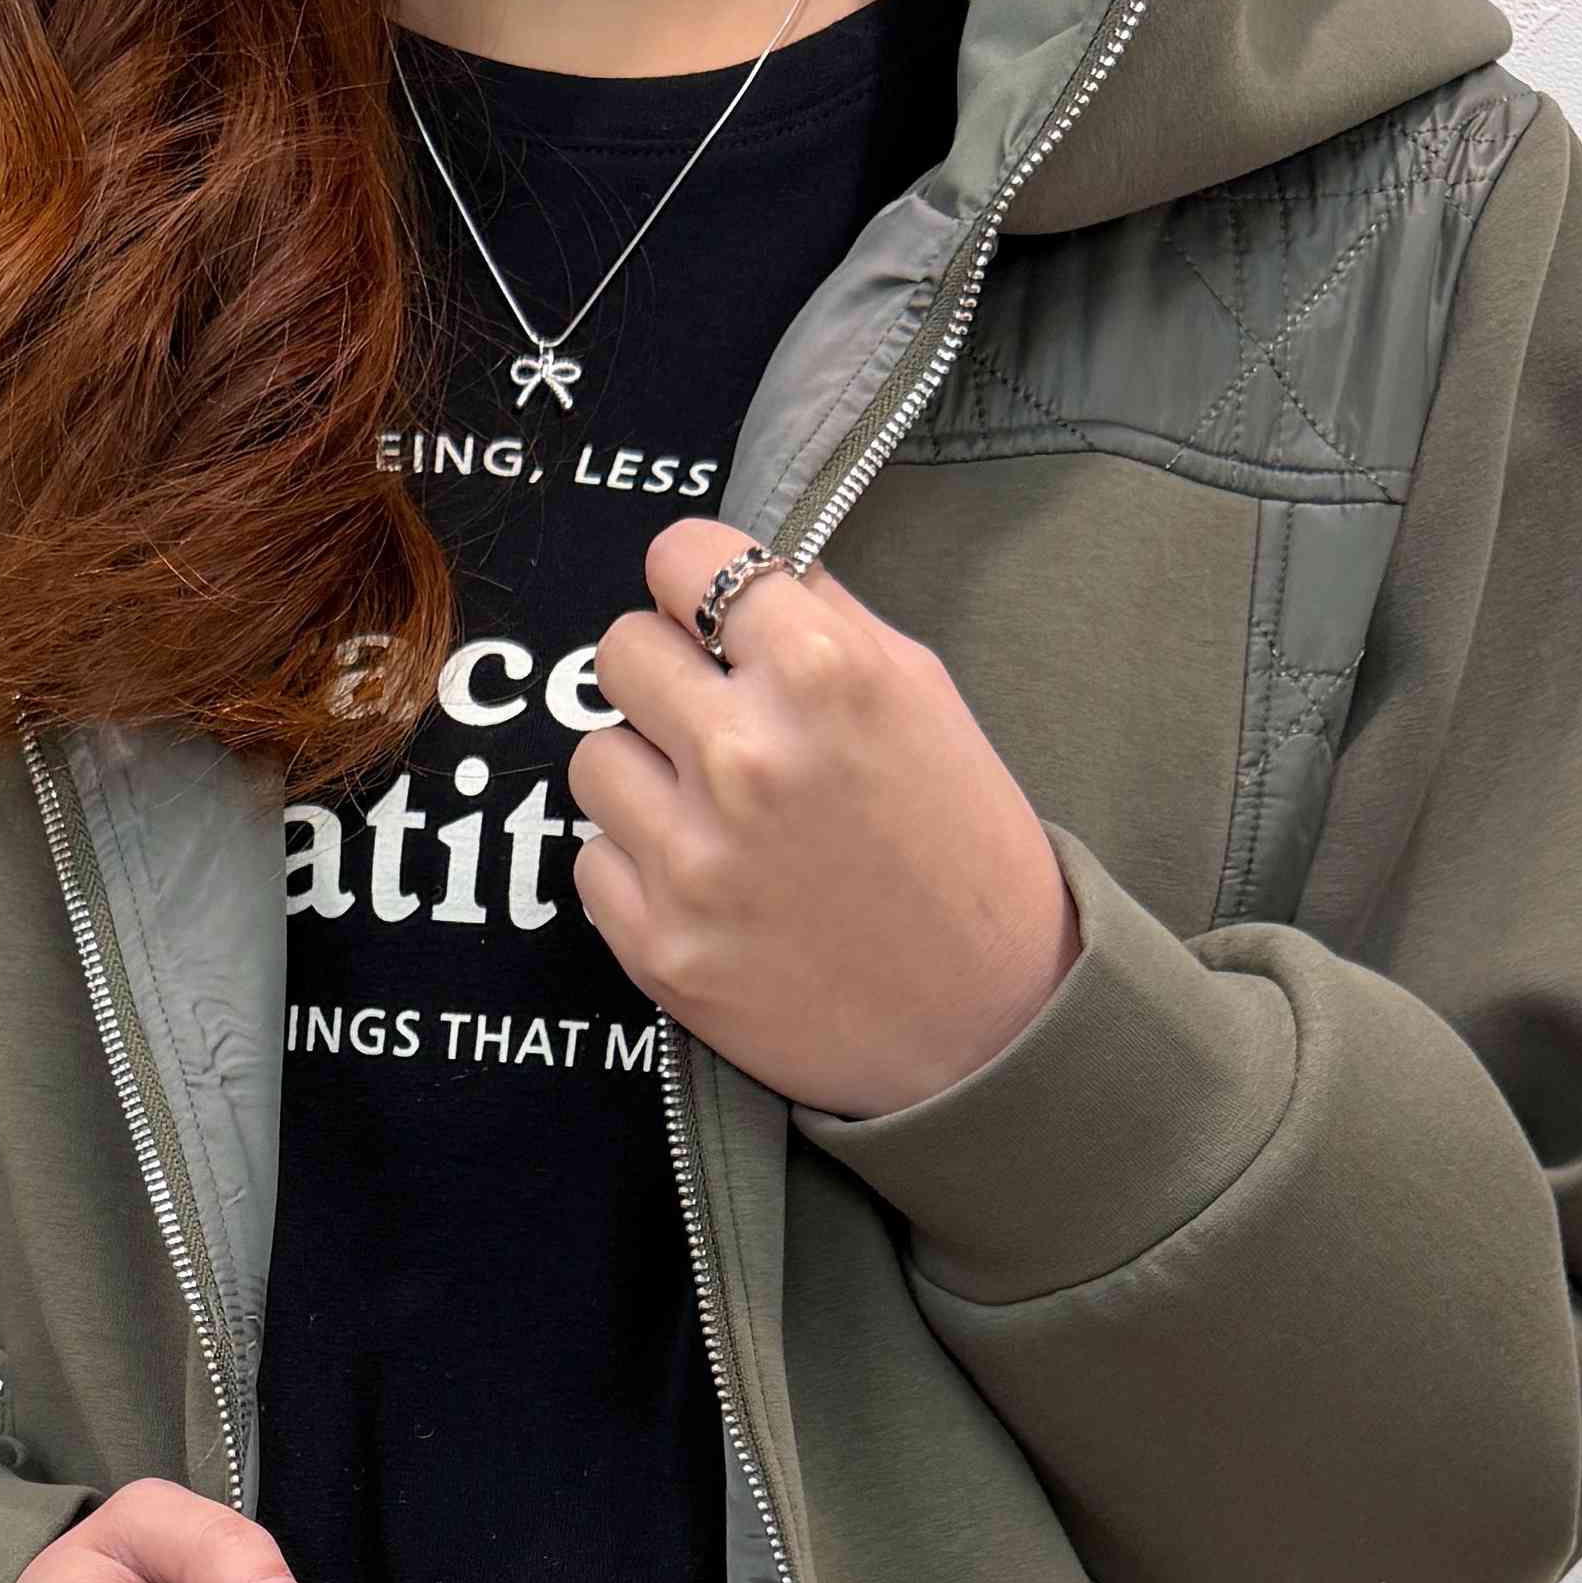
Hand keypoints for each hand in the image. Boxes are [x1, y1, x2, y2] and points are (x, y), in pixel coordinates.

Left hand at [569, 517, 1077, 1117]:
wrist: (988, 1025)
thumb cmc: (966, 852)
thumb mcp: (926, 697)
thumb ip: (825, 620)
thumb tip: (736, 573)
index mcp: (823, 673)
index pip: (682, 557)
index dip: (695, 583)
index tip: (710, 617)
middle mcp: (746, 756)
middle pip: (618, 649)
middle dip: (664, 675)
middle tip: (712, 719)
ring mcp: (693, 857)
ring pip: (594, 758)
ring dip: (644, 775)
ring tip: (713, 811)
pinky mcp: (659, 945)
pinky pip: (593, 857)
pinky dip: (638, 865)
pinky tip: (706, 882)